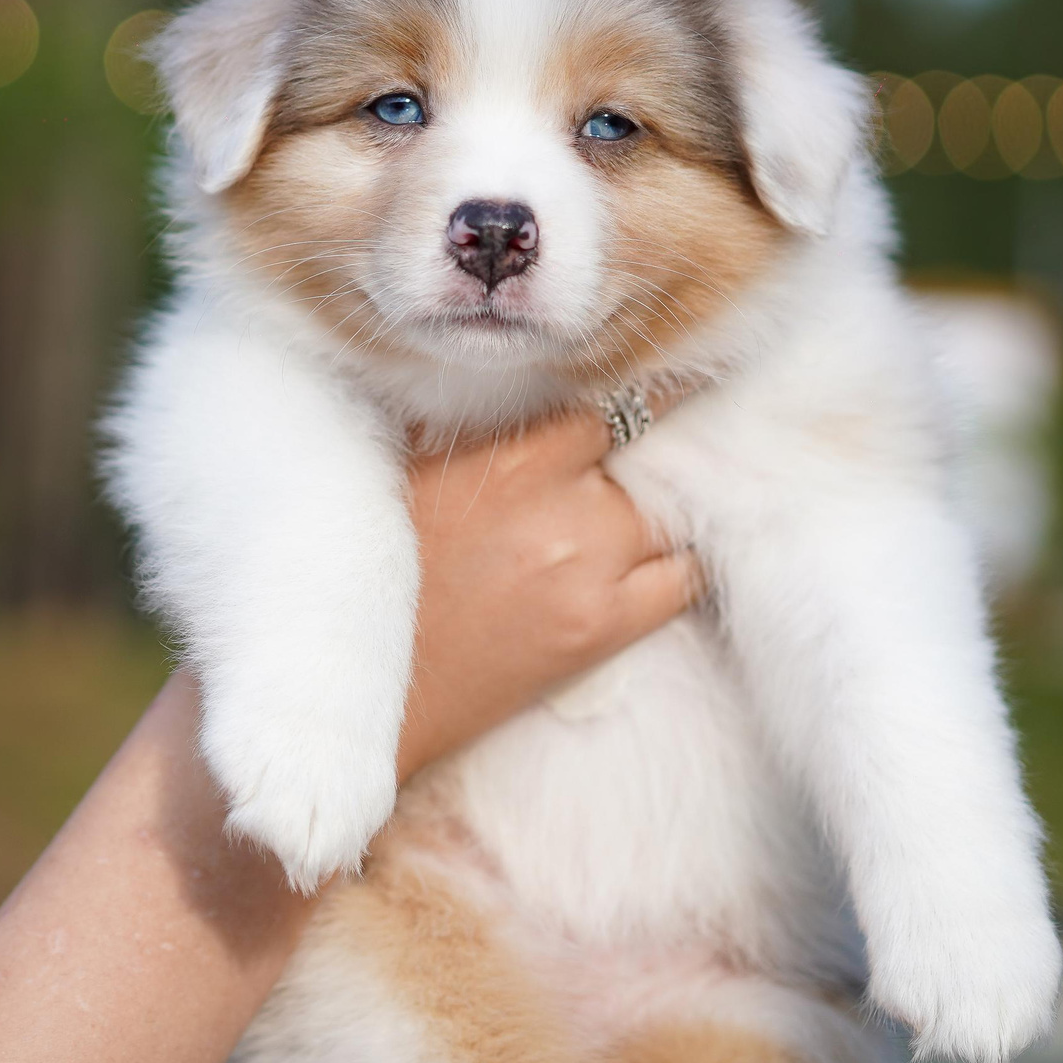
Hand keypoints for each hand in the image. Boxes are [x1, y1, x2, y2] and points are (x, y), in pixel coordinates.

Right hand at [396, 408, 700, 781]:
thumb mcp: (419, 471)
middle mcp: (564, 511)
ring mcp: (591, 573)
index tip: (663, 383)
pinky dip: (681, 564)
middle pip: (646, 465)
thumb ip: (482, 426)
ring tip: (649, 512)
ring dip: (659, 512)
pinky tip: (664, 559)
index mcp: (513, 464)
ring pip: (671, 518)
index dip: (639, 398)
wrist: (377, 679)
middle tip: (637, 465)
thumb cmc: (389, 569)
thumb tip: (523, 384)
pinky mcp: (606, 630)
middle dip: (639, 465)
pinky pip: (684, 580)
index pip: (612, 409)